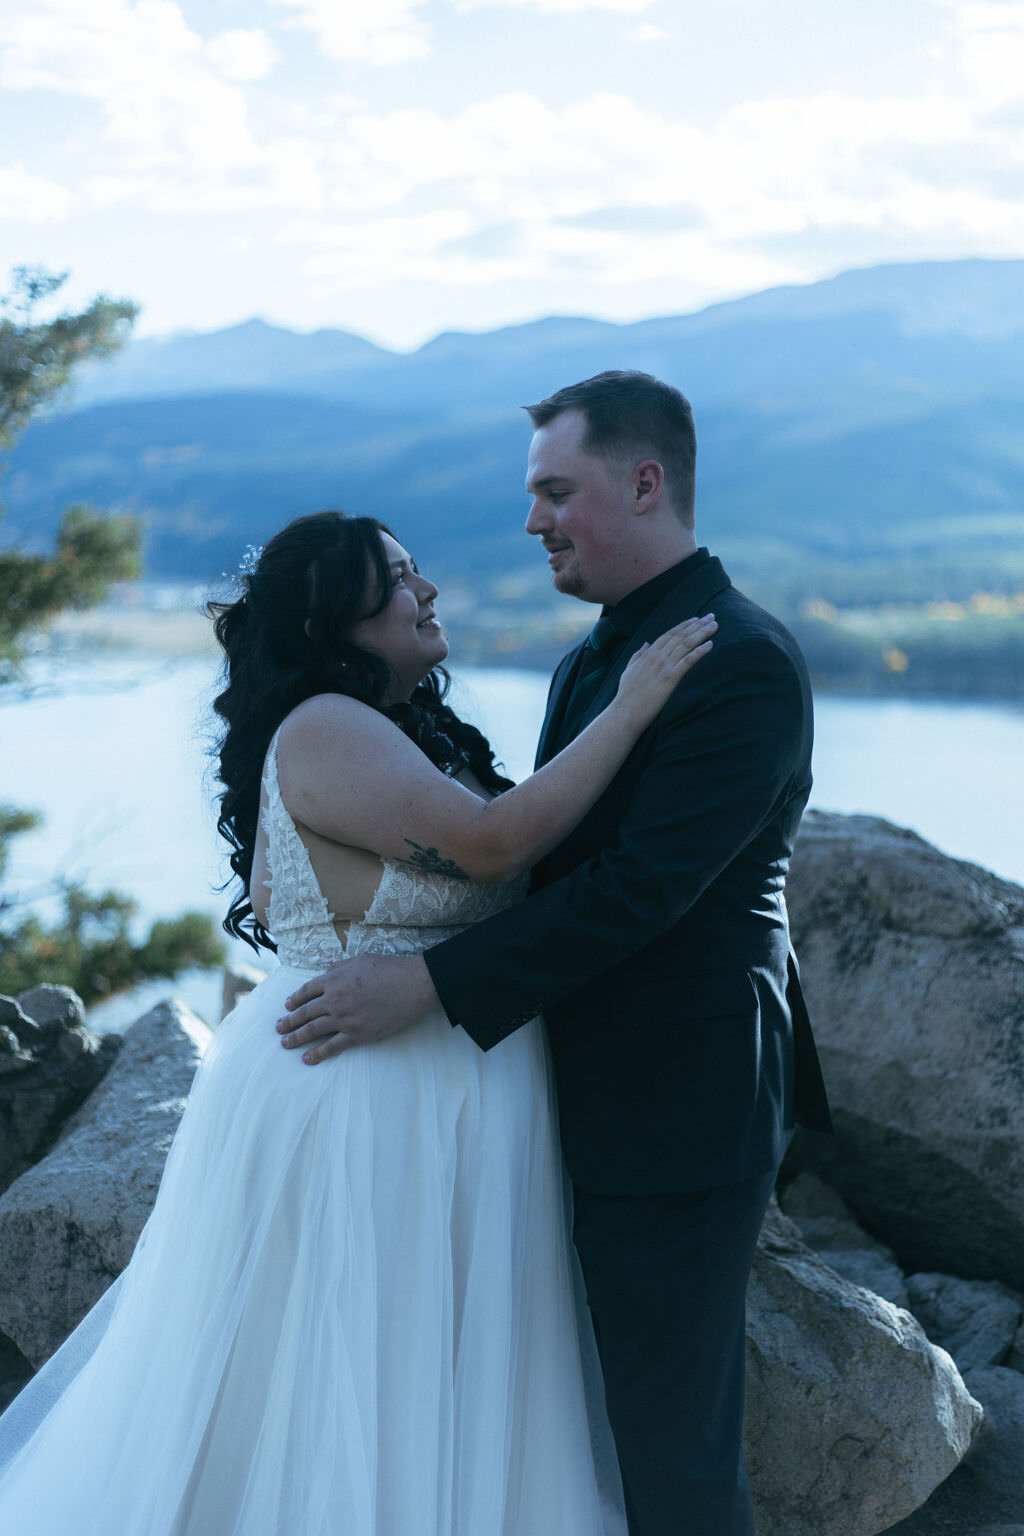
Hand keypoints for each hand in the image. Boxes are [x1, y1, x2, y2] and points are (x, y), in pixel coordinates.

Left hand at [276, 952, 438, 1064]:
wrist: (411, 985)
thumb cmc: (388, 968)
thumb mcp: (359, 960)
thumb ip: (338, 968)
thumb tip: (326, 974)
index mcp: (333, 980)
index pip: (306, 991)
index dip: (294, 999)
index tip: (287, 1006)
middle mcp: (334, 1000)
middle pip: (305, 1012)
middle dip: (289, 1021)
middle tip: (279, 1028)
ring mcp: (345, 1019)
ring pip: (313, 1031)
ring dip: (296, 1038)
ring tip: (285, 1043)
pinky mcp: (358, 1035)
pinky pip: (332, 1047)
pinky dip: (317, 1054)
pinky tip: (307, 1059)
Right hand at [615, 614, 716, 726]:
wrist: (626, 711)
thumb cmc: (626, 695)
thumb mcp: (629, 670)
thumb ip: (637, 655)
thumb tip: (645, 644)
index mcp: (648, 654)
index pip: (669, 634)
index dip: (684, 625)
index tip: (696, 619)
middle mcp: (657, 657)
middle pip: (681, 636)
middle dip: (698, 624)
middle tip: (711, 616)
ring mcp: (664, 667)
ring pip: (686, 644)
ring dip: (702, 633)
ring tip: (714, 625)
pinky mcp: (671, 679)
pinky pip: (688, 661)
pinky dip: (700, 651)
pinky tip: (710, 644)